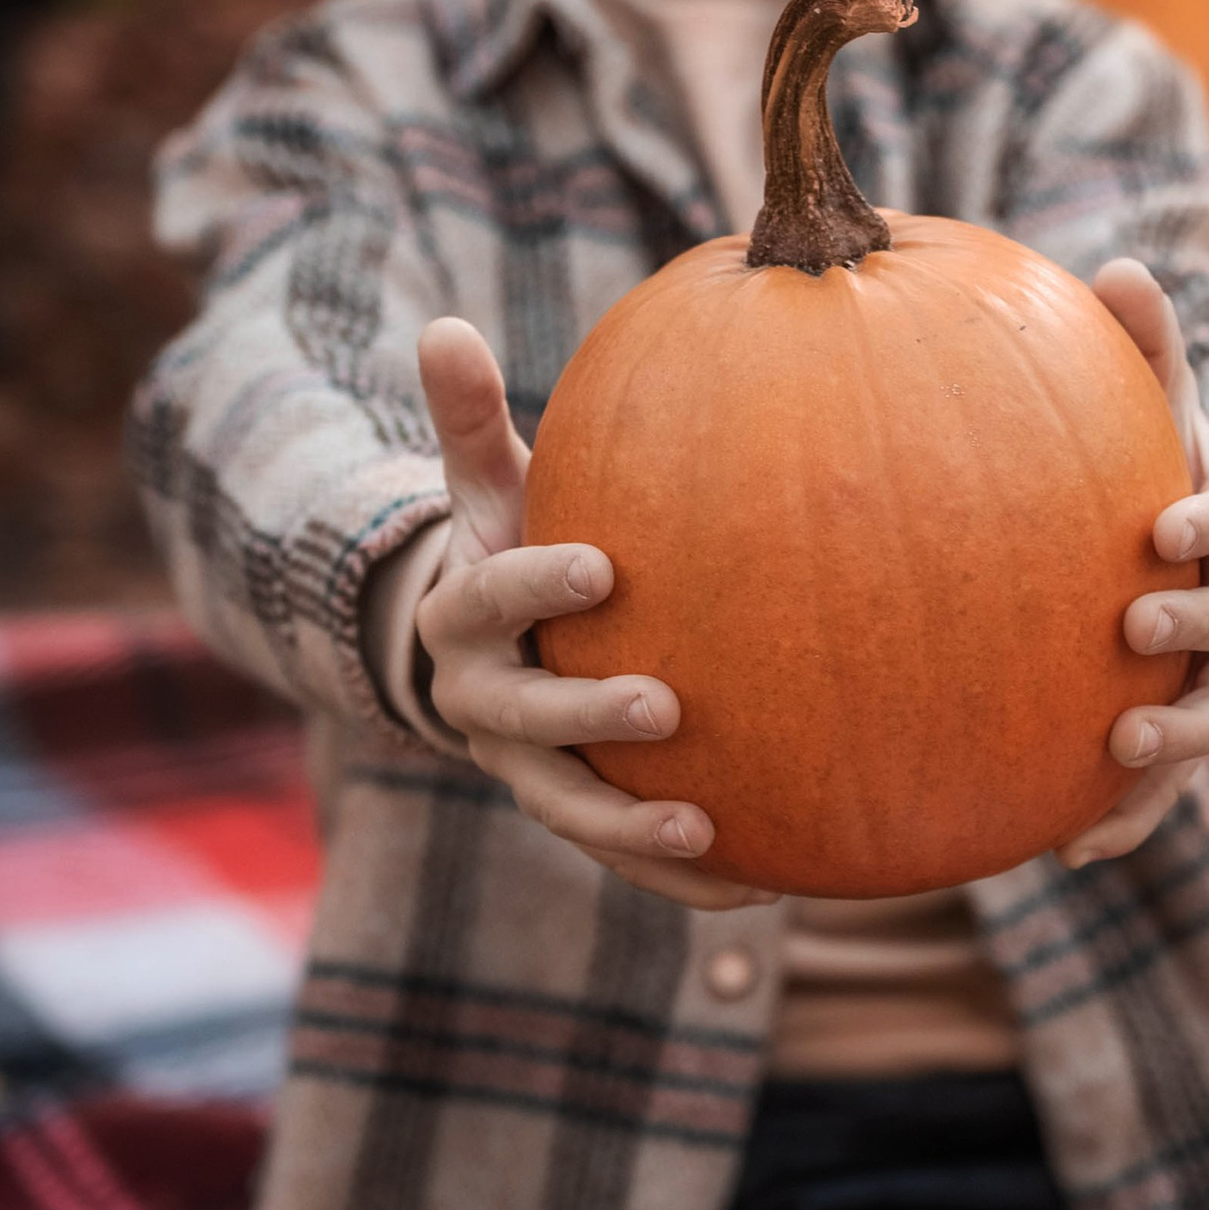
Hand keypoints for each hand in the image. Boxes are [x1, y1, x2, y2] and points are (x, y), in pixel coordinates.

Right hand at [407, 318, 771, 910]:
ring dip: (635, 830)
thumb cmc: (511, 543)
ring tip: (707, 828)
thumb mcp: (488, 484)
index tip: (600, 567)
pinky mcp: (573, 817)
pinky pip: (626, 858)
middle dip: (588, 718)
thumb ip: (470, 417)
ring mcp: (524, 771)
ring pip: (572, 811)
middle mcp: (480, 703)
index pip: (491, 596)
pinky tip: (765, 885)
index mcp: (459, 614)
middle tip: (664, 702)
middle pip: (527, 719)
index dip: (536, 584)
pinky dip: (687, 881)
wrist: (482, 652)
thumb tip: (443, 323)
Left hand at [1060, 259, 1208, 868]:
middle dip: (1196, 629)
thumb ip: (1144, 351)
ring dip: (1174, 740)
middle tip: (1134, 625)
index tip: (1162, 527)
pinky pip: (1166, 793)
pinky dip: (1124, 820)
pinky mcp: (1190, 743)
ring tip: (1117, 749)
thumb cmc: (1170, 477)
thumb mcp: (1164, 413)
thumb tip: (1117, 265)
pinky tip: (1065, 849)